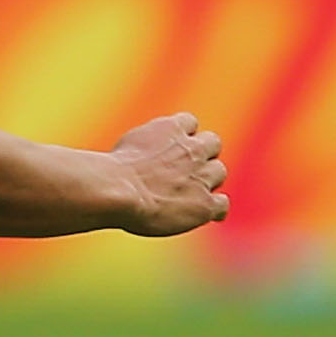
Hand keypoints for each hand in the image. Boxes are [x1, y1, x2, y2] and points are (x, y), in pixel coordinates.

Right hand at [110, 112, 227, 235]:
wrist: (119, 192)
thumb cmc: (112, 171)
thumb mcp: (128, 145)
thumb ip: (147, 145)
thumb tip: (145, 153)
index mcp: (171, 128)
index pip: (189, 122)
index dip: (182, 136)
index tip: (171, 148)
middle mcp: (192, 149)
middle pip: (213, 143)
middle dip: (202, 155)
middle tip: (183, 170)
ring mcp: (202, 176)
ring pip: (220, 172)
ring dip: (207, 181)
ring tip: (186, 194)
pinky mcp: (205, 204)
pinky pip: (222, 205)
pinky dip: (214, 209)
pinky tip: (197, 214)